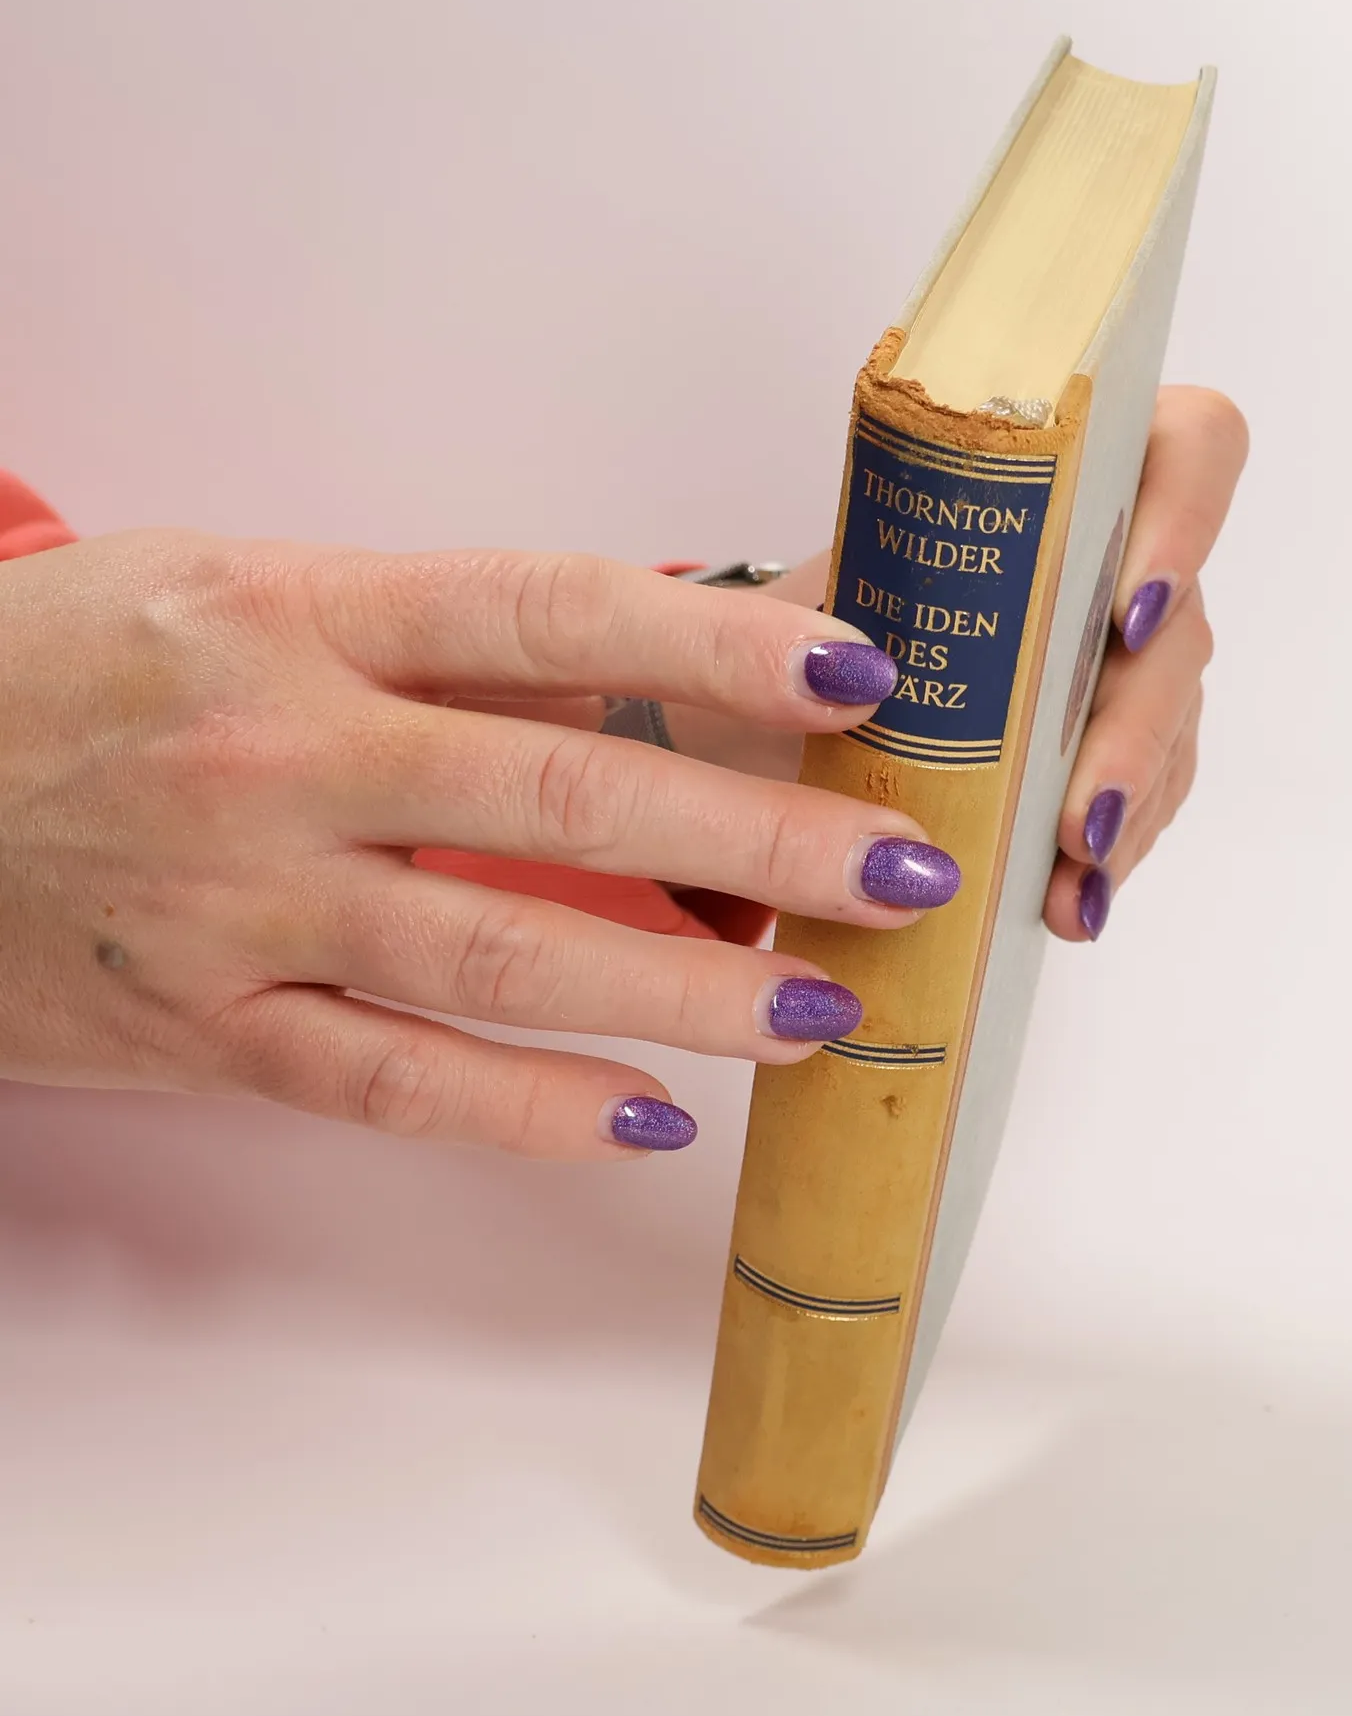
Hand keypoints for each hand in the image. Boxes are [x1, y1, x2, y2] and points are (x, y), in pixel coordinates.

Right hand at [0, 533, 955, 1156]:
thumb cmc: (79, 666)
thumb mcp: (250, 592)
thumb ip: (445, 637)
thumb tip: (664, 660)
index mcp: (302, 612)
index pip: (552, 614)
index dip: (715, 645)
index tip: (860, 674)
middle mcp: (282, 753)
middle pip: (565, 798)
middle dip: (758, 841)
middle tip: (904, 874)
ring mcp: (242, 904)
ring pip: (500, 958)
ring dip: (686, 995)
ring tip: (828, 1016)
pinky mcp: (203, 1032)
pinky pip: (390, 1082)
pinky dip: (528, 1111)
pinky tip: (653, 1123)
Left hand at [669, 385, 1247, 941]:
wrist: (778, 710)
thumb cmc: (806, 630)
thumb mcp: (801, 609)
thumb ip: (821, 619)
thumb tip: (848, 668)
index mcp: (1066, 480)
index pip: (1190, 449)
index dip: (1186, 520)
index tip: (1128, 613)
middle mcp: (1117, 565)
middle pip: (1181, 628)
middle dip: (1134, 730)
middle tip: (1079, 818)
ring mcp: (1125, 665)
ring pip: (1171, 727)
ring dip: (1125, 812)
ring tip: (1069, 883)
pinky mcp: (1113, 753)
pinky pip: (1142, 803)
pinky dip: (1101, 859)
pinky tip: (1066, 907)